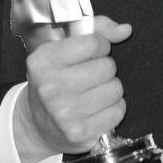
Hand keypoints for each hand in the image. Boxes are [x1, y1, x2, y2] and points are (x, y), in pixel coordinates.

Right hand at [14, 15, 131, 162]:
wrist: (37, 124)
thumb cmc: (54, 80)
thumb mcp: (63, 48)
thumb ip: (96, 30)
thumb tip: (125, 30)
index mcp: (44, 61)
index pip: (94, 43)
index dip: (100, 46)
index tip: (93, 52)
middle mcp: (50, 87)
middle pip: (107, 67)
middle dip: (105, 69)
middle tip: (90, 76)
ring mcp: (64, 113)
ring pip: (115, 89)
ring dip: (110, 89)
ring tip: (93, 93)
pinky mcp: (79, 132)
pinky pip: (117, 111)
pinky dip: (113, 109)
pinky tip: (97, 109)